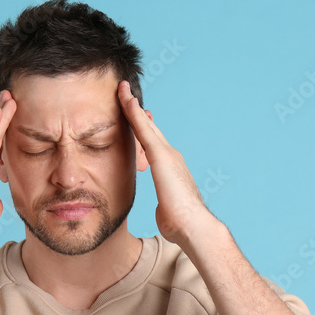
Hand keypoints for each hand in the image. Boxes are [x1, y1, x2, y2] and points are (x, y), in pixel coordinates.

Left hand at [116, 80, 213, 248]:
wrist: (193, 225)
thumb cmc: (181, 223)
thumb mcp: (167, 210)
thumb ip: (164, 204)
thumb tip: (163, 209)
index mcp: (170, 168)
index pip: (152, 144)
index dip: (143, 128)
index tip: (136, 116)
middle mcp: (170, 155)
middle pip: (149, 128)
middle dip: (138, 111)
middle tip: (127, 93)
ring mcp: (166, 153)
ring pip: (145, 123)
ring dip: (132, 105)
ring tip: (122, 89)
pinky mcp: (160, 155)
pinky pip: (142, 128)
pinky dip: (133, 112)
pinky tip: (125, 99)